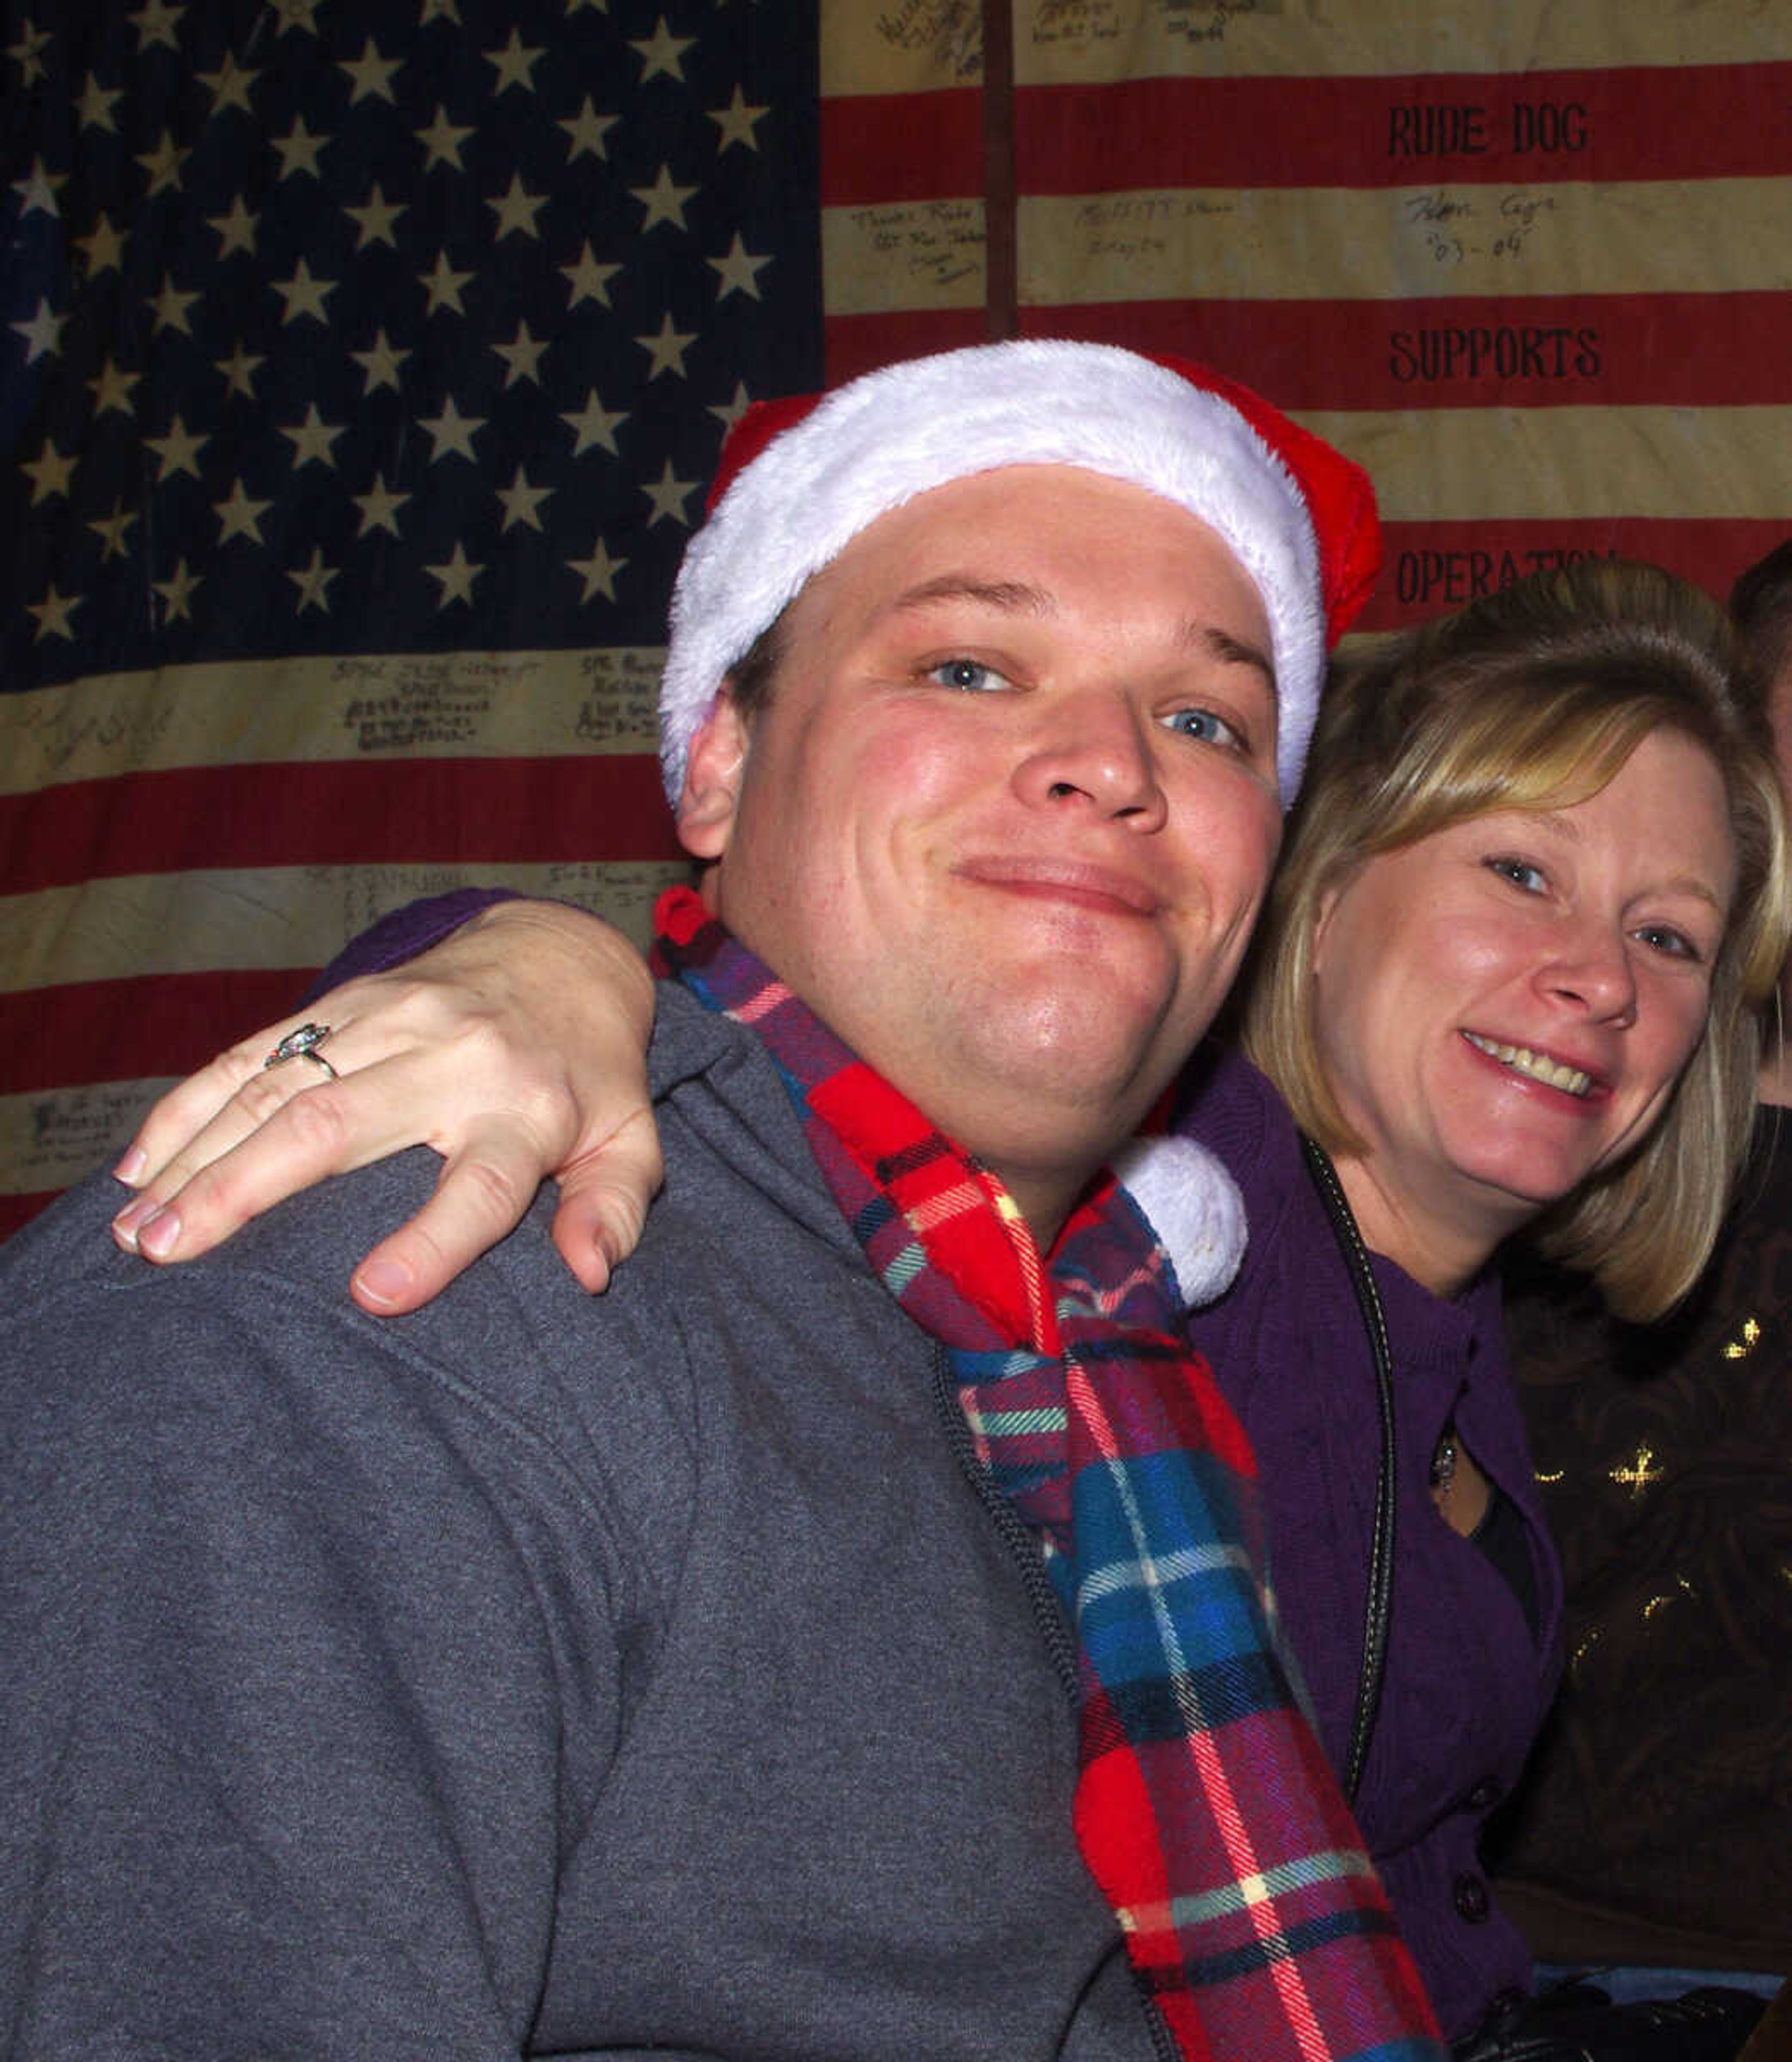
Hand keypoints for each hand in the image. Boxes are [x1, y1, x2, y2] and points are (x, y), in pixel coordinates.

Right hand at [109, 902, 662, 1313]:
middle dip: (245, 1193)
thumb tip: (587, 1275)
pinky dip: (188, 1105)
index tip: (373, 1299)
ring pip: (276, 1088)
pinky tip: (138, 1165)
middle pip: (338, 1128)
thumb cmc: (593, 1079)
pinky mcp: (348, 999)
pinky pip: (254, 1050)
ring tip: (135, 1231)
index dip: (431, 1243)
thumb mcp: (629, 1144)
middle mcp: (451, 1059)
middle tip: (171, 1259)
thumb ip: (613, 1210)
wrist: (563, 959)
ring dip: (197, 1158)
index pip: (478, 1188)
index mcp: (526, 1111)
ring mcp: (391, 1019)